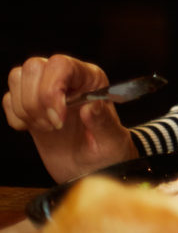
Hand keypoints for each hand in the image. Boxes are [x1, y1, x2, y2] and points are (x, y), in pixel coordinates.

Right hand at [4, 55, 136, 181]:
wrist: (92, 168)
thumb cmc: (107, 153)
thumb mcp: (113, 142)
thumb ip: (103, 122)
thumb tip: (90, 106)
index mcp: (91, 79)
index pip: (61, 64)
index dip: (51, 89)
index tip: (59, 118)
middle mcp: (67, 79)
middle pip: (34, 67)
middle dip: (37, 101)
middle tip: (54, 125)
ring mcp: (45, 91)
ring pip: (17, 78)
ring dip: (26, 109)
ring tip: (48, 127)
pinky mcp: (29, 106)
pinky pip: (8, 99)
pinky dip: (16, 118)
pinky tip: (34, 129)